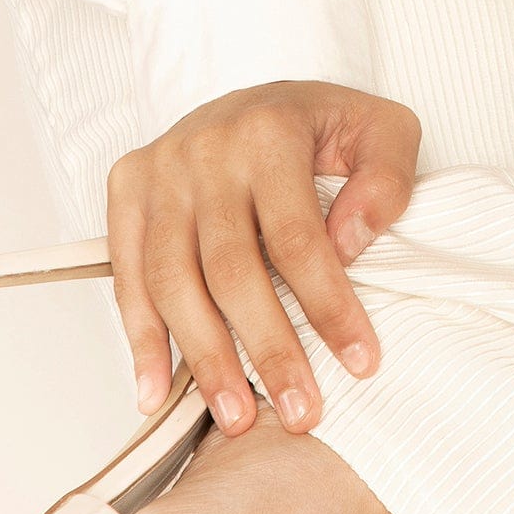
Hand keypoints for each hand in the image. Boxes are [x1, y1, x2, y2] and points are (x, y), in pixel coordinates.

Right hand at [105, 78, 421, 438]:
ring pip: (173, 281)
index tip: (359, 361)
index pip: (298, 236)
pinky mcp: (128, 189)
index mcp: (269, 130)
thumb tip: (348, 242)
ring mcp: (160, 170)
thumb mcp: (380, 129)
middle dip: (268, 349)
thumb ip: (386, 178)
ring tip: (237, 414)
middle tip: (300, 411)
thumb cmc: (318, 127)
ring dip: (205, 358)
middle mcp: (205, 148)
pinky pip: (128, 275)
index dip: (328, 305)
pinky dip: (141, 338)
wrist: (251, 99)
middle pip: (232, 269)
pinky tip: (157, 390)